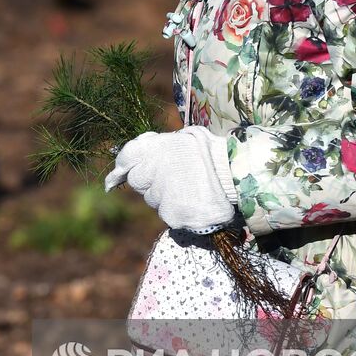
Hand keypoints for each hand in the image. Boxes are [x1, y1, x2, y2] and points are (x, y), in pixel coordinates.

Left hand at [103, 126, 238, 233]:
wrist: (235, 176)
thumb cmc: (211, 153)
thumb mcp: (183, 138)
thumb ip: (157, 146)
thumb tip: (134, 155)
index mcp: (154, 149)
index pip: (127, 157)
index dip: (124, 163)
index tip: (119, 172)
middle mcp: (151, 173)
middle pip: (137, 181)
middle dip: (150, 180)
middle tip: (173, 177)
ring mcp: (160, 198)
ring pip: (153, 199)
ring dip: (165, 195)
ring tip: (189, 188)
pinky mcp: (171, 216)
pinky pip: (167, 213)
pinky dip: (177, 209)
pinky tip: (193, 201)